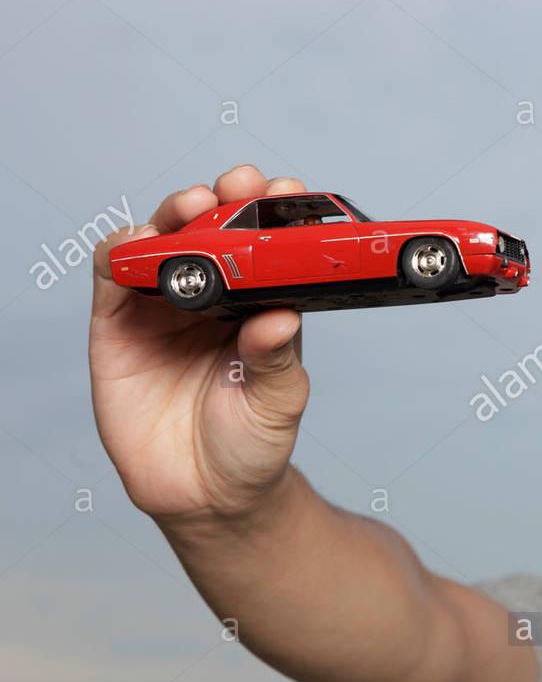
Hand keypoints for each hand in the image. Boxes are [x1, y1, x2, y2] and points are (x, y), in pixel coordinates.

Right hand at [90, 165, 310, 520]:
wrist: (206, 496)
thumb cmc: (252, 443)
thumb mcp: (279, 403)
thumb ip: (277, 360)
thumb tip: (281, 317)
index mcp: (257, 306)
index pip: (264, 247)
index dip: (273, 215)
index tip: (288, 195)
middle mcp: (211, 299)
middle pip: (212, 231)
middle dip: (226, 198)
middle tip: (241, 185)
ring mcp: (162, 309)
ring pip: (161, 241)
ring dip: (175, 213)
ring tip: (197, 206)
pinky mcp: (118, 328)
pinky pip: (113, 276)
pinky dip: (122, 250)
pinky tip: (140, 242)